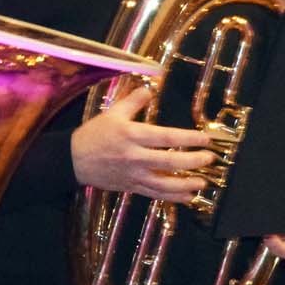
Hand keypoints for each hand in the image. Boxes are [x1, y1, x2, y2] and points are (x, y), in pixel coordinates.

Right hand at [70, 84, 215, 202]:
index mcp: (132, 136)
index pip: (166, 138)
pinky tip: (188, 197)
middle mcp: (135, 157)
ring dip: (186, 185)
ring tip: (203, 182)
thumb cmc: (95, 134)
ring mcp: (134, 175)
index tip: (205, 139)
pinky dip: (173, 197)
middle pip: (169, 162)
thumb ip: (134, 100)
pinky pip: (155, 194)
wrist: (74, 160)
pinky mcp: (131, 187)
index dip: (189, 139)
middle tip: (210, 159)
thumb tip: (152, 87)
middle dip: (193, 162)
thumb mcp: (113, 112)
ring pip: (164, 184)